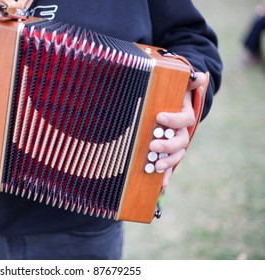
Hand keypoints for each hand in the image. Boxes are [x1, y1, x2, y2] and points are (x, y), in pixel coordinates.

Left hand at [149, 72, 206, 186]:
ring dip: (166, 162)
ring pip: (176, 156)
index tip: (158, 116)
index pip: (184, 120)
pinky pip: (169, 166)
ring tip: (154, 166)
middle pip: (180, 142)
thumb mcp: (179, 87)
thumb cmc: (173, 96)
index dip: (173, 119)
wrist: (172, 105)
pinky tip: (161, 184)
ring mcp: (175, 144)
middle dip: (167, 145)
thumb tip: (199, 76)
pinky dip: (165, 175)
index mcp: (185, 116)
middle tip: (152, 145)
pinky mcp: (168, 153)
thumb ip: (188, 81)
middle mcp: (182, 132)